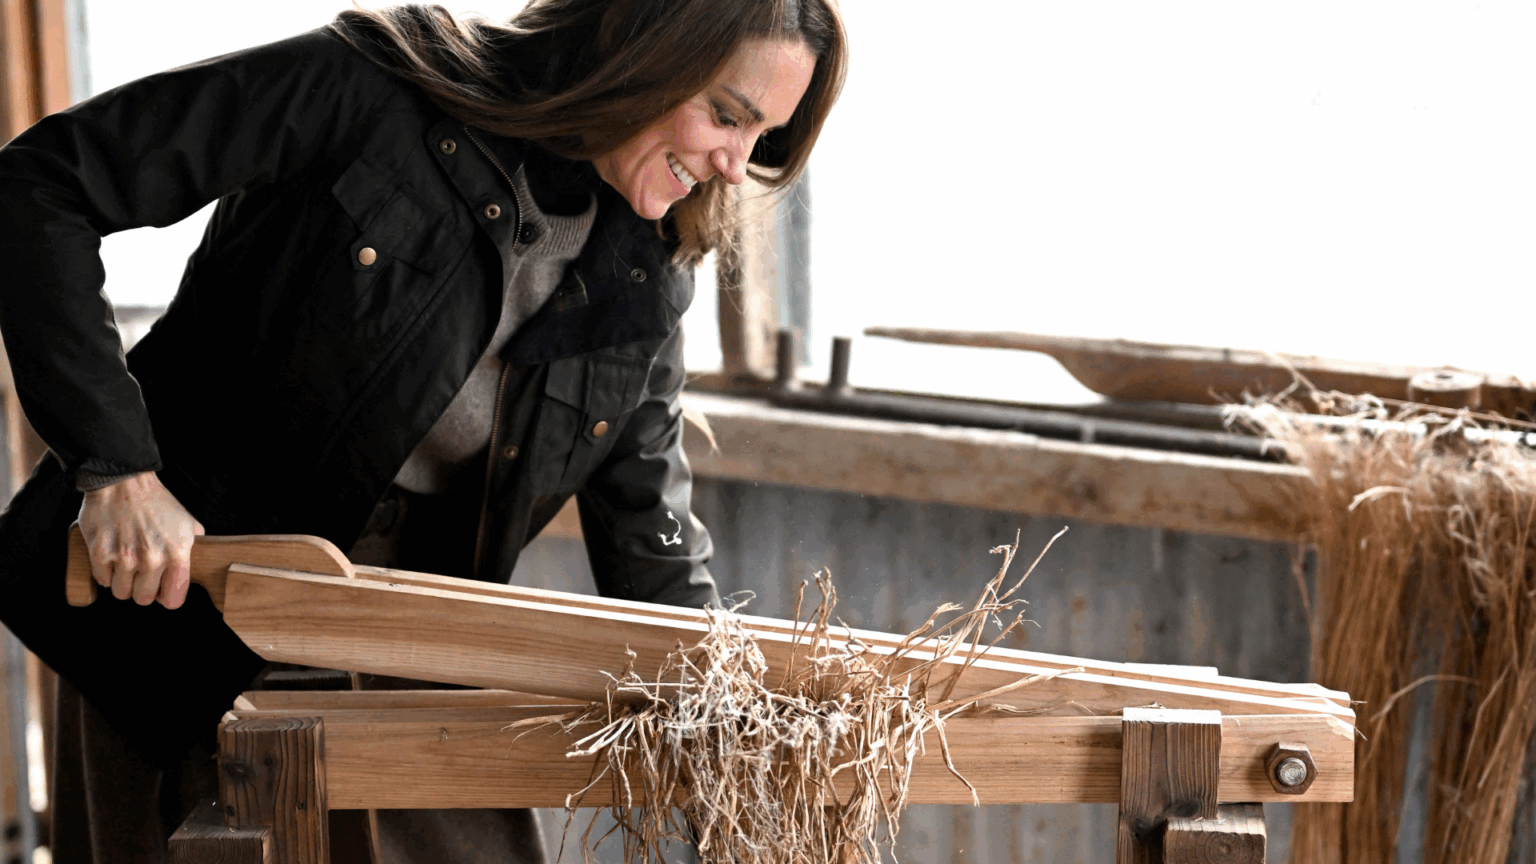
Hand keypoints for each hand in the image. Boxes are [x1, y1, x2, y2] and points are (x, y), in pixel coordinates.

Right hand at [78, 472, 204, 608]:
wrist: (124, 482)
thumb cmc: (156, 503)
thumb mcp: (187, 523)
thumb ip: (193, 550)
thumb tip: (193, 573)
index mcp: (178, 553)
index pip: (173, 600)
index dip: (165, 596)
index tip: (161, 590)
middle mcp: (153, 558)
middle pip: (143, 599)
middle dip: (141, 589)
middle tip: (140, 572)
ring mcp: (125, 557)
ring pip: (121, 593)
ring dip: (122, 581)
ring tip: (125, 561)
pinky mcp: (100, 554)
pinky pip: (102, 580)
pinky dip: (105, 572)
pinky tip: (111, 554)